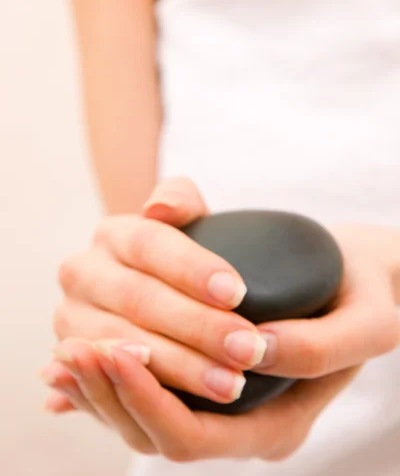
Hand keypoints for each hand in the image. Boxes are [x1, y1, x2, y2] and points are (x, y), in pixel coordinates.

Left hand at [42, 214, 399, 460]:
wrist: (358, 290)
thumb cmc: (365, 301)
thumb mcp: (369, 321)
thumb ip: (320, 344)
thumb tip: (254, 348)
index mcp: (278, 425)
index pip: (193, 437)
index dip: (148, 400)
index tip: (114, 349)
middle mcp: (242, 428)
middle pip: (155, 437)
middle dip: (109, 396)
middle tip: (73, 351)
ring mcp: (220, 406)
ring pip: (142, 421)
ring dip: (99, 389)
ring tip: (66, 353)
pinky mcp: (205, 377)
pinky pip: (146, 393)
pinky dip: (107, 382)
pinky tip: (73, 359)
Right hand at [48, 177, 267, 406]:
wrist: (154, 296)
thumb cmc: (182, 260)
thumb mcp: (187, 221)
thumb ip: (179, 200)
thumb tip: (158, 207)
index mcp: (112, 234)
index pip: (150, 243)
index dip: (192, 268)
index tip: (237, 293)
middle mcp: (82, 271)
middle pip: (138, 298)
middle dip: (197, 326)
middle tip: (248, 348)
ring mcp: (70, 316)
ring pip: (122, 344)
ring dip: (178, 367)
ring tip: (231, 384)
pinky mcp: (73, 358)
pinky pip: (107, 381)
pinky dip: (146, 391)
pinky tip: (189, 404)